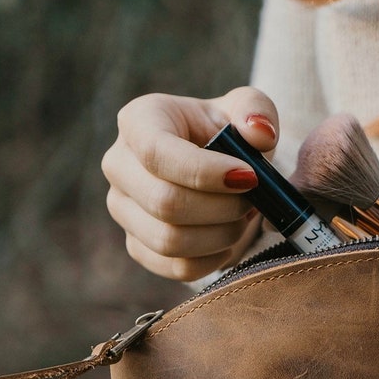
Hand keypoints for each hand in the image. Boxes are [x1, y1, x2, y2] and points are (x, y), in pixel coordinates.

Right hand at [102, 87, 279, 280]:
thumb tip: (259, 132)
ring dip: (222, 234)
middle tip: (253, 201)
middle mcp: (119, 165)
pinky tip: (229, 238)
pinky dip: (214, 258)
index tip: (250, 177)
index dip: (206, 172)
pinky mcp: (138, 246)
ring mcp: (123, 209)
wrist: (222, 174)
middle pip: (165, 203)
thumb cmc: (230, 137)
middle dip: (222, 208)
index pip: (157, 153)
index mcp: (139, 122)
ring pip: (169, 241)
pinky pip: (177, 267)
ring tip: (243, 217)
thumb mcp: (247, 113)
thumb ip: (257, 112)